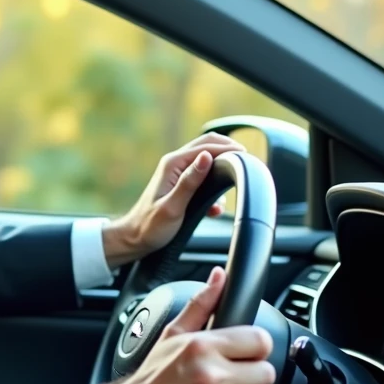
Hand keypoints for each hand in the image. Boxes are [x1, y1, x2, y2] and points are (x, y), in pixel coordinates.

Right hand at [96, 267, 274, 383]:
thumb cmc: (153, 375)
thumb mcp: (173, 334)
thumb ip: (201, 304)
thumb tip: (220, 276)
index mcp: (202, 346)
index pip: (261, 340)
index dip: (256, 347)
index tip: (246, 353)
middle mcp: (210, 374)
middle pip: (266, 372)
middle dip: (251, 375)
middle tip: (231, 377)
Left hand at [101, 133, 244, 268]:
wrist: (135, 239)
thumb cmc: (150, 226)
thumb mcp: (173, 206)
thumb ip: (190, 181)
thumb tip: (207, 157)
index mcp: (172, 165)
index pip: (206, 147)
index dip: (229, 149)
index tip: (248, 158)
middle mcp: (174, 164)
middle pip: (207, 145)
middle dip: (228, 151)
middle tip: (247, 164)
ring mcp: (177, 173)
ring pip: (207, 161)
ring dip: (222, 169)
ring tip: (232, 186)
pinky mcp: (180, 185)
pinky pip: (203, 177)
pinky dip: (215, 187)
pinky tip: (216, 207)